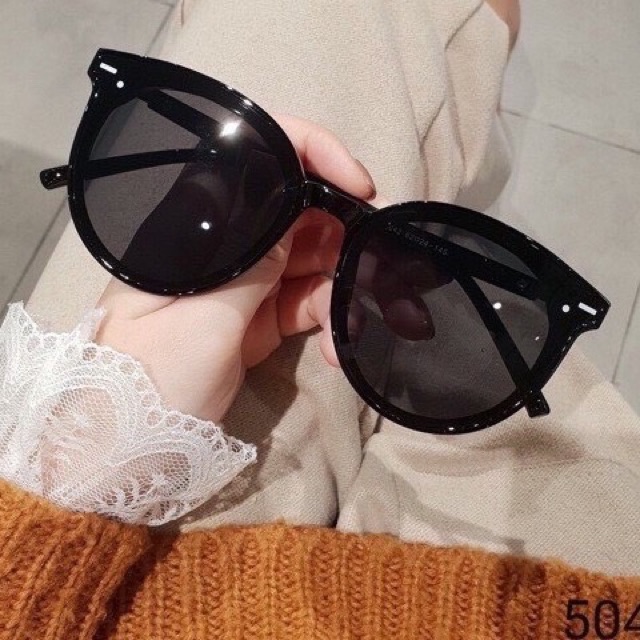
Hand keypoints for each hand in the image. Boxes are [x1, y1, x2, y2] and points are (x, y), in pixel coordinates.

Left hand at [94, 115, 375, 422]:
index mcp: (196, 230)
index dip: (312, 158)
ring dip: (342, 283)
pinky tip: (340, 346)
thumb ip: (254, 266)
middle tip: (377, 256)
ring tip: (358, 320)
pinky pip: (307, 301)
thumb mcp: (205, 320)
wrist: (134, 447)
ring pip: (309, 258)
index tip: (359, 186)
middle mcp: (224, 246)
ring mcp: (244, 282)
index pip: (254, 165)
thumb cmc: (150, 380)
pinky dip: (330, 318)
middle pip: (294, 212)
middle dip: (342, 229)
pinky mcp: (260, 317)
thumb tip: (300, 214)